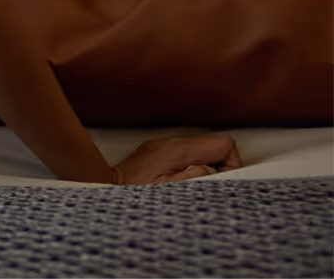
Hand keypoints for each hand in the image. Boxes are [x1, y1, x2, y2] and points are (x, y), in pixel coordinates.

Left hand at [110, 134, 242, 184]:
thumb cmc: (135, 193)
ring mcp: (163, 145)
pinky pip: (184, 155)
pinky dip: (189, 167)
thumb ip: (197, 177)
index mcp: (179, 150)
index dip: (230, 163)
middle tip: (207, 186)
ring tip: (191, 187)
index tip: (222, 180)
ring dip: (203, 167)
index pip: (223, 143)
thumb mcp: (170, 191)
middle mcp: (172, 142)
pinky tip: (177, 182)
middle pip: (213, 145)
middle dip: (219, 166)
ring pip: (200, 150)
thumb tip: (215, 171)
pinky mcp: (156, 152)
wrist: (104, 186)